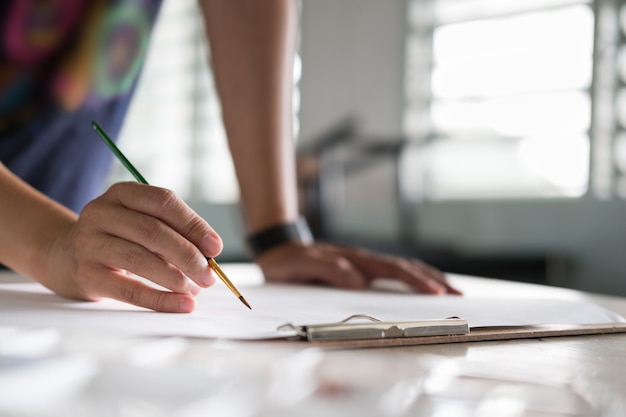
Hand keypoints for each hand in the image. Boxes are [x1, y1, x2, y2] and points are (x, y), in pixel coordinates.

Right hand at [47, 182, 222, 312]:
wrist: (64, 256)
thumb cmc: (118, 238)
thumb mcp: (140, 222)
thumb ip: (173, 232)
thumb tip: (210, 257)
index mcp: (122, 193)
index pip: (163, 202)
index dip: (193, 225)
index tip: (215, 247)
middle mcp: (101, 213)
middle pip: (153, 231)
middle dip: (187, 255)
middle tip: (209, 275)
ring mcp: (89, 243)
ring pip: (140, 259)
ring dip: (175, 277)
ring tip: (195, 289)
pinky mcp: (85, 274)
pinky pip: (129, 290)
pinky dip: (160, 299)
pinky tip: (181, 304)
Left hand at [256, 242, 461, 294]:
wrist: (279, 249)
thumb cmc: (289, 261)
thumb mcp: (300, 265)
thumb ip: (326, 269)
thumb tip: (357, 281)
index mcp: (354, 260)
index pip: (392, 270)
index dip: (415, 281)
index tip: (436, 293)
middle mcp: (363, 260)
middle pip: (406, 267)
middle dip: (434, 280)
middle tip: (458, 296)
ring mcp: (364, 263)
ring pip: (403, 269)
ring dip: (429, 278)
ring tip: (452, 292)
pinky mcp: (362, 270)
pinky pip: (393, 273)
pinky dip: (413, 279)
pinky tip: (423, 287)